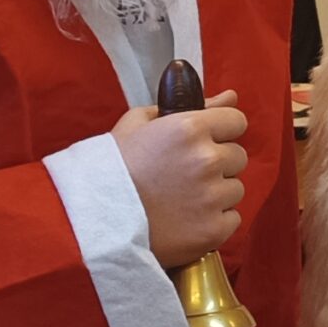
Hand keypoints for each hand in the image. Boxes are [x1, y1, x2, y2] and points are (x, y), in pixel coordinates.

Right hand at [113, 90, 248, 265]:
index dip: (220, 132)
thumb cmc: (111, 170)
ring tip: (180, 201)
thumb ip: (189, 106)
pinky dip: (213, 221)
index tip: (204, 143)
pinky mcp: (213, 230)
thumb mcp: (137, 125)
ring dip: (215, 194)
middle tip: (183, 176)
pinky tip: (185, 221)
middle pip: (237, 156)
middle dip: (217, 164)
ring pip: (235, 189)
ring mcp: (212, 197)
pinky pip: (231, 219)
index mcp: (190, 129)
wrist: (89, 223)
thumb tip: (230, 96)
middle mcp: (206, 160)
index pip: (236, 121)